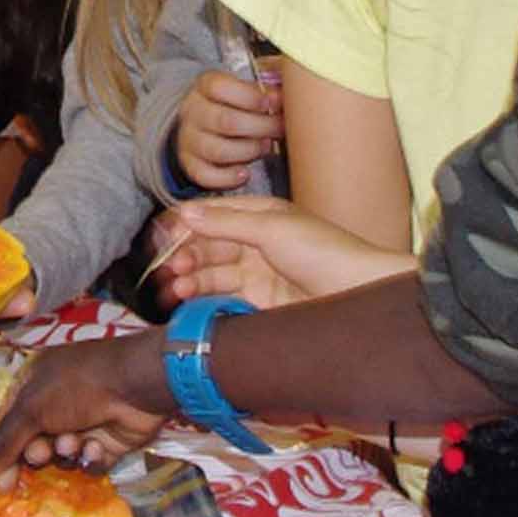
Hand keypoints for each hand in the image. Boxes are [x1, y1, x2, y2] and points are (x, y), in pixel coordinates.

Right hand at [0, 330, 171, 474]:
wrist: (136, 386)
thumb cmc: (77, 386)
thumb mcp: (33, 409)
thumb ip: (5, 441)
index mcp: (35, 383)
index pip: (8, 420)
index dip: (3, 448)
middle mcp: (57, 402)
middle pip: (33, 440)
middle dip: (36, 451)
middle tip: (42, 452)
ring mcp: (84, 421)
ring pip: (61, 453)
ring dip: (65, 451)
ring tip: (75, 441)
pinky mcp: (107, 441)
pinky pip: (88, 461)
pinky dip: (90, 457)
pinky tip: (97, 445)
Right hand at [150, 198, 414, 308]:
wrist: (358, 295)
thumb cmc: (322, 251)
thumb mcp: (271, 228)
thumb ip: (225, 223)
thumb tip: (183, 213)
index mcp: (259, 216)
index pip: (211, 214)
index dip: (183, 223)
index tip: (159, 236)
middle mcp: (255, 242)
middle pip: (207, 245)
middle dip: (184, 254)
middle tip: (168, 268)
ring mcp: (256, 273)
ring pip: (211, 273)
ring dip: (189, 278)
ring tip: (175, 289)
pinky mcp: (258, 303)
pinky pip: (221, 298)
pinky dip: (200, 299)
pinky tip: (186, 301)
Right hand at [174, 67, 280, 191]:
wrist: (203, 125)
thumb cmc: (232, 105)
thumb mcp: (243, 91)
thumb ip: (262, 93)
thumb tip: (281, 99)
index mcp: (204, 87)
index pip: (219, 87)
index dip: (249, 96)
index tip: (273, 102)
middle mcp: (192, 112)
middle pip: (225, 121)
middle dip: (261, 127)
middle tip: (281, 129)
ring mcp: (188, 140)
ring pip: (218, 150)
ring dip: (249, 151)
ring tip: (266, 146)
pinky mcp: (190, 164)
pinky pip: (205, 175)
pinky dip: (228, 178)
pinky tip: (245, 173)